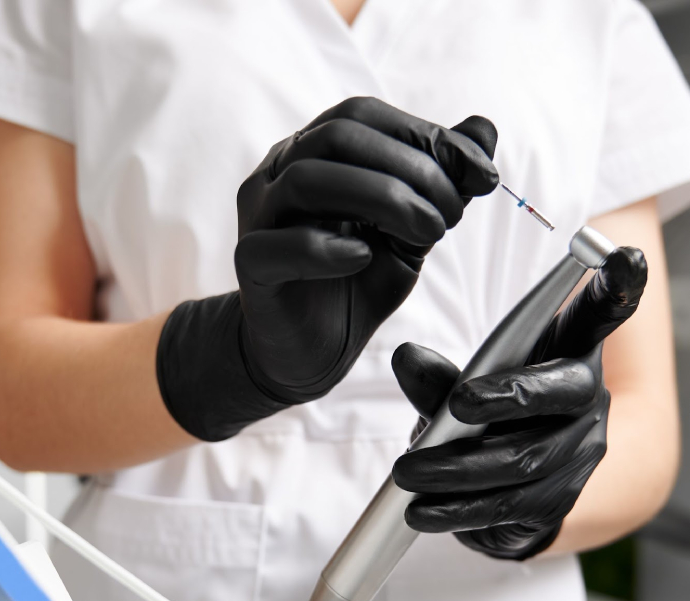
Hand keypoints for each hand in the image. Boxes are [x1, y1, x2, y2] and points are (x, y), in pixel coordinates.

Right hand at [157, 98, 497, 441]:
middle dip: (410, 169)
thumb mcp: (413, 232)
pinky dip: (325, 248)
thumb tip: (484, 131)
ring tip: (426, 234)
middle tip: (452, 215)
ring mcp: (259, 218)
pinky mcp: (250, 267)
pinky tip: (363, 258)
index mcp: (317, 154)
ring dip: (381, 198)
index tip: (483, 176)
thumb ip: (442, 184)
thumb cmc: (358, 284)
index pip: (365, 117)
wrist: (316, 350)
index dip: (428, 136)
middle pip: (337, 136)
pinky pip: (275, 245)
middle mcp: (280, 173)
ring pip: (307, 179)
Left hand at [391, 247, 647, 559]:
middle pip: (559, 393)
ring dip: (458, 469)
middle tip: (457, 405)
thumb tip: (406, 356)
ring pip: (524, 460)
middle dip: (506, 398)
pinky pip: (508, 507)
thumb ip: (435, 378)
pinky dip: (459, 510)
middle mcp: (585, 401)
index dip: (615, 288)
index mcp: (566, 354)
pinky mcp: (559, 502)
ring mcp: (578, 454)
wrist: (513, 491)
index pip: (596, 317)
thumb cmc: (488, 421)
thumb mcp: (460, 392)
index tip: (623, 256)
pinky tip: (420, 511)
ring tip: (406, 473)